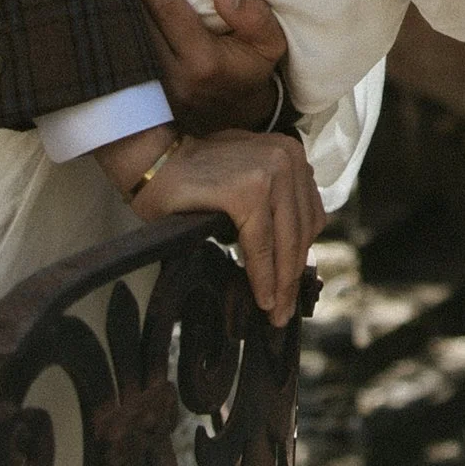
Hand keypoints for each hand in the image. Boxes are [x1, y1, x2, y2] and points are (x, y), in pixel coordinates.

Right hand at [99, 126, 323, 326]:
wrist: (156, 163)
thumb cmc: (197, 177)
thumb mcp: (247, 177)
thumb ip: (274, 202)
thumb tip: (291, 254)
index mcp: (292, 154)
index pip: (308, 216)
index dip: (303, 255)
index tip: (294, 285)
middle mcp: (288, 159)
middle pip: (301, 231)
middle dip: (293, 275)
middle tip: (286, 310)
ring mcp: (270, 172)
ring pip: (285, 241)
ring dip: (281, 282)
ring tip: (275, 311)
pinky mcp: (248, 192)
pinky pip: (261, 245)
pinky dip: (263, 275)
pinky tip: (262, 297)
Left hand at [123, 0, 289, 133]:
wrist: (235, 117)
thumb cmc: (249, 70)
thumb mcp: (270, 45)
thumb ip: (257, 18)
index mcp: (203, 63)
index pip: (167, 10)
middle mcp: (172, 78)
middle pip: (136, 24)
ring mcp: (152, 91)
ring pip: (123, 41)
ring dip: (113, 7)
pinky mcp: (140, 97)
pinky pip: (123, 56)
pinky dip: (115, 29)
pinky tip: (109, 4)